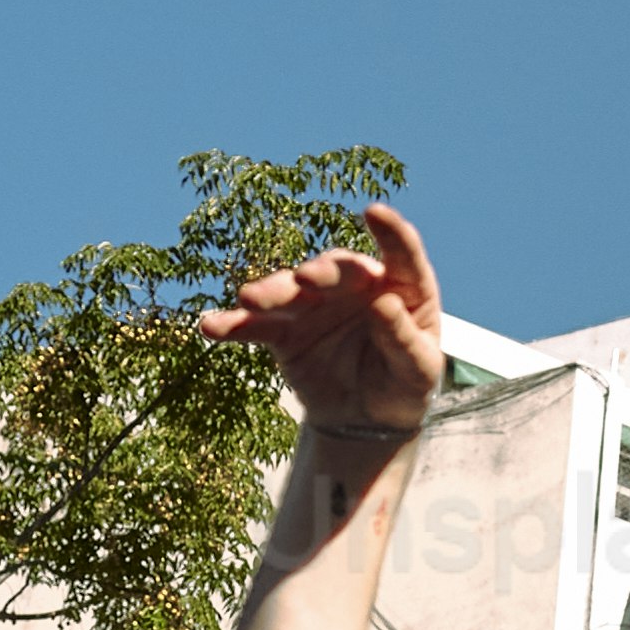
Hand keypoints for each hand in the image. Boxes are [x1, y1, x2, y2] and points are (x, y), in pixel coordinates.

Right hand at [207, 199, 441, 441]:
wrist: (366, 418)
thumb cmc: (403, 385)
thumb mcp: (417, 370)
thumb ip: (403, 337)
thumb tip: (384, 303)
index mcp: (401, 287)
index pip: (401, 255)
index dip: (390, 233)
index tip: (374, 212)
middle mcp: (355, 287)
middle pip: (335, 271)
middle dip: (318, 273)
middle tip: (303, 279)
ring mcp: (317, 306)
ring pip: (290, 292)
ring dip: (269, 292)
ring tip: (248, 299)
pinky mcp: (286, 332)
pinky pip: (258, 326)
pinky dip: (235, 325)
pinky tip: (211, 327)